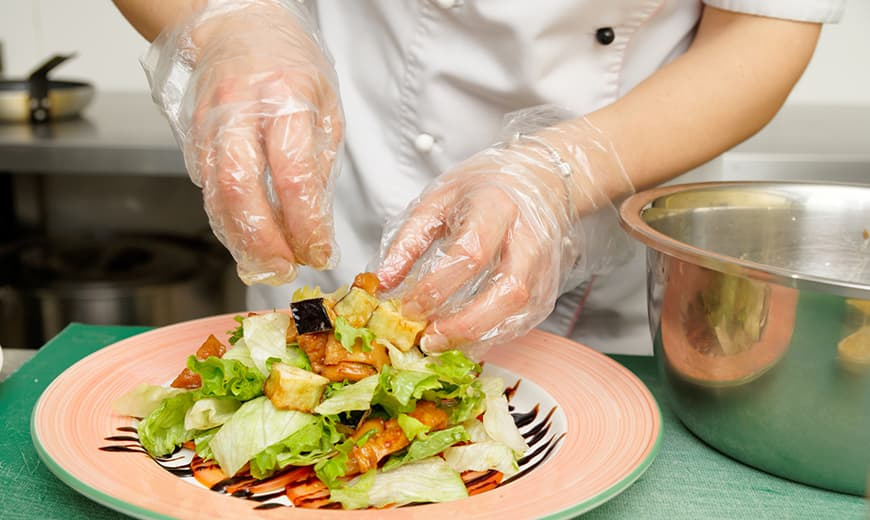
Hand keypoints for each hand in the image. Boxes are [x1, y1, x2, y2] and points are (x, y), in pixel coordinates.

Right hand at [144, 0, 342, 284]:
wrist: (237, 28)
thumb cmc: (289, 64)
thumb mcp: (326, 104)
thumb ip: (320, 162)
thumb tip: (315, 222)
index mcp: (285, 98)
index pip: (293, 174)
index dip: (305, 223)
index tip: (319, 251)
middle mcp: (240, 110)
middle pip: (241, 188)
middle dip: (263, 240)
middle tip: (284, 269)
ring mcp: (209, 124)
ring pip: (215, 194)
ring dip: (240, 240)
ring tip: (266, 266)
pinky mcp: (192, 137)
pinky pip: (206, 189)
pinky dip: (226, 221)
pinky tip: (246, 239)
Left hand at [376, 109, 633, 358]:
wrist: (541, 180)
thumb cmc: (485, 186)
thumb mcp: (438, 198)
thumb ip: (409, 239)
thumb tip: (383, 282)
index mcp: (496, 206)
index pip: (471, 252)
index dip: (437, 286)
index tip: (407, 307)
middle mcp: (529, 237)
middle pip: (507, 291)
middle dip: (464, 324)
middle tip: (427, 340)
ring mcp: (545, 265)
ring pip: (519, 313)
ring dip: (477, 337)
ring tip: (439, 344)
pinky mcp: (549, 286)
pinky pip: (523, 322)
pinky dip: (491, 336)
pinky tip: (463, 339)